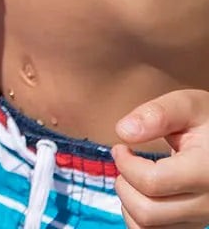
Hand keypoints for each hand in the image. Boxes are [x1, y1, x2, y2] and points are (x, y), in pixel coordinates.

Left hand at [112, 90, 208, 228]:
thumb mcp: (187, 105)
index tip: (121, 147)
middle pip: (148, 212)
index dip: (126, 164)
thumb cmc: (208, 121)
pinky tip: (142, 194)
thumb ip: (156, 114)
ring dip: (129, 204)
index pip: (152, 182)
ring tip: (133, 177)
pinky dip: (140, 219)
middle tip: (126, 163)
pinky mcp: (197, 224)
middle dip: (124, 185)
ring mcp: (204, 218)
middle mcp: (208, 203)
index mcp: (205, 171)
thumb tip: (123, 132)